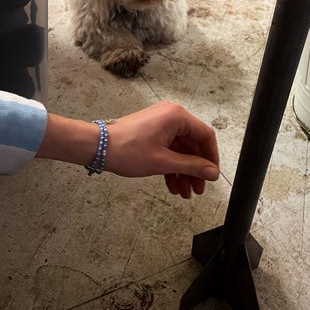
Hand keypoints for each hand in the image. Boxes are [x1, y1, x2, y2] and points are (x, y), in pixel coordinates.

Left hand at [105, 101, 219, 196]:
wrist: (96, 147)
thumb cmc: (126, 150)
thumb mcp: (164, 162)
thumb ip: (192, 167)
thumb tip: (212, 172)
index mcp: (177, 117)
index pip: (205, 136)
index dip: (211, 158)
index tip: (212, 175)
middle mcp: (171, 116)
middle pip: (193, 145)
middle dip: (195, 170)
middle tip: (198, 189)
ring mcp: (161, 123)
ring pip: (181, 150)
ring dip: (183, 171)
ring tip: (184, 193)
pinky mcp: (152, 131)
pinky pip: (169, 149)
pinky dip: (172, 166)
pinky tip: (172, 185)